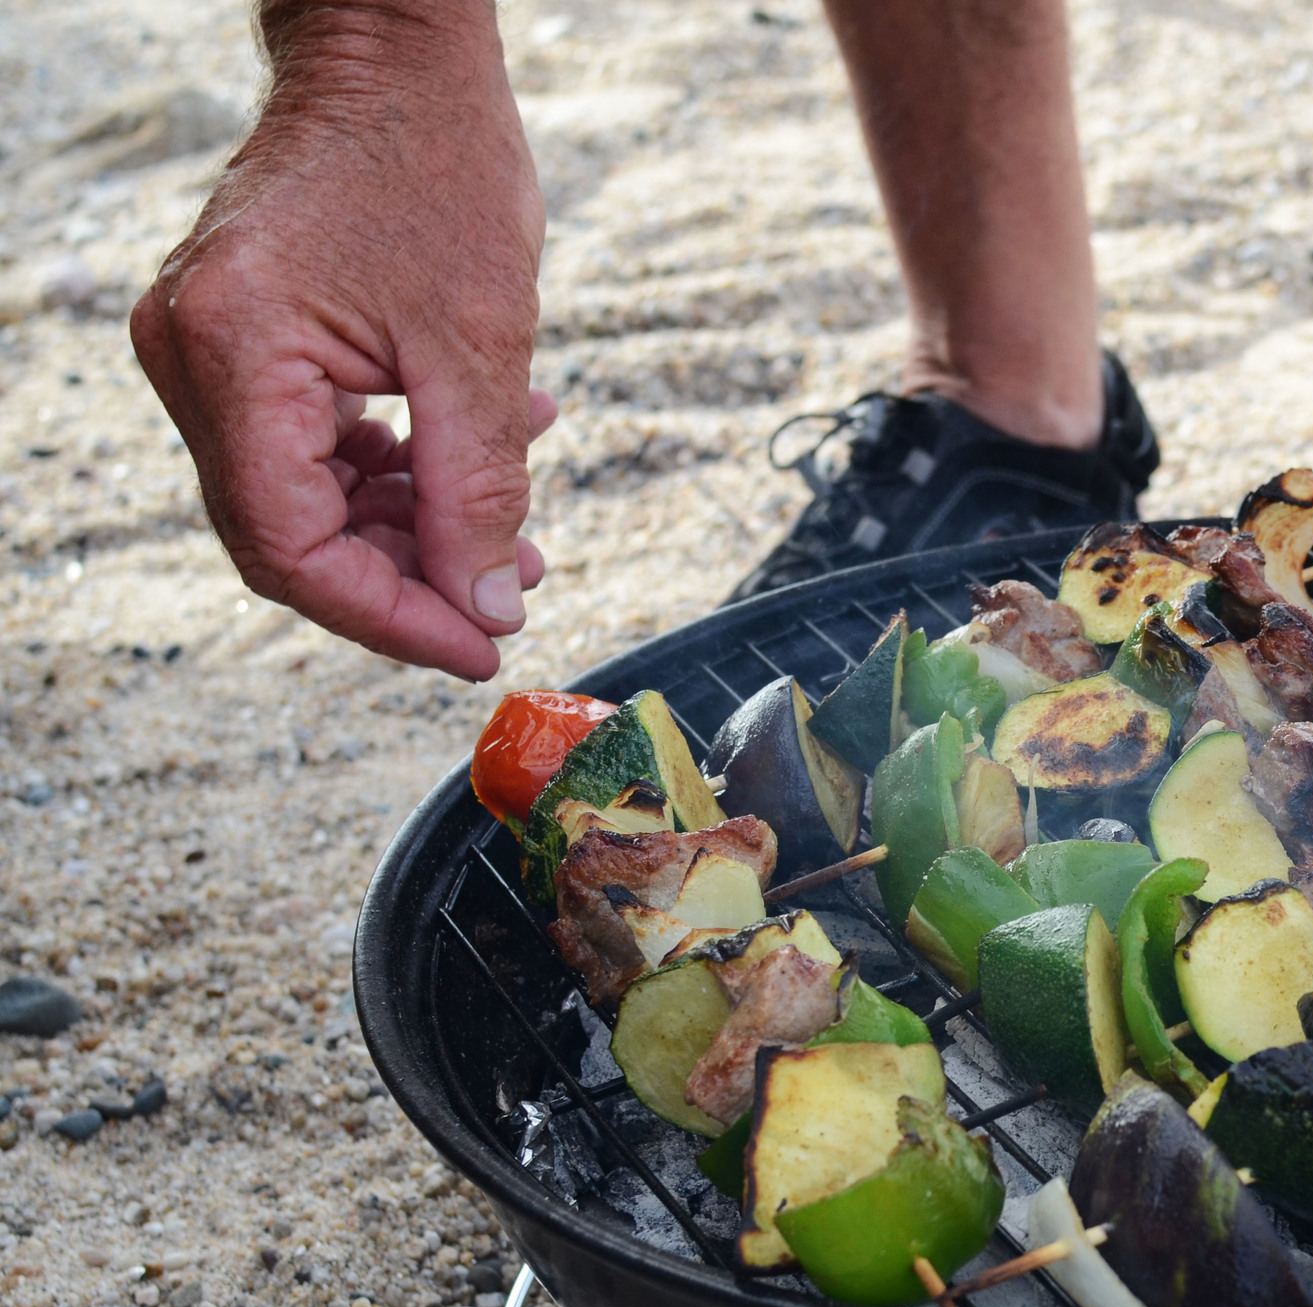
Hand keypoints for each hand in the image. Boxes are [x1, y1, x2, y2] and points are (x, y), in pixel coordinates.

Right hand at [132, 0, 552, 679]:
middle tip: (511, 592)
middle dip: (410, 575)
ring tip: (520, 530)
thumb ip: (480, 489)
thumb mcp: (481, 347)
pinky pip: (314, 441)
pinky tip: (487, 454)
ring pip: (309, 495)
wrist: (399, 56)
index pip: (290, 549)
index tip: (480, 643)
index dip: (389, 616)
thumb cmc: (437, 166)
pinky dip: (401, 465)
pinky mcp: (248, 338)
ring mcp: (211, 348)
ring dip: (417, 523)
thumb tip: (488, 605)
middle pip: (291, 533)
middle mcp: (194, 359)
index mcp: (232, 357)